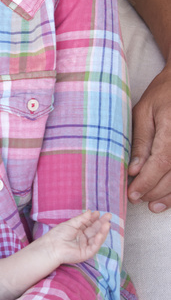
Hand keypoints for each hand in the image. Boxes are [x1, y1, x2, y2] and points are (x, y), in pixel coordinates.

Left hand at [45, 211, 110, 264]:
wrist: (52, 246)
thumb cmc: (58, 234)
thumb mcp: (71, 223)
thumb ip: (82, 219)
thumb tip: (90, 212)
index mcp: (79, 231)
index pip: (90, 224)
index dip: (95, 219)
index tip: (99, 213)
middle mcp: (83, 238)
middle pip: (95, 230)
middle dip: (102, 223)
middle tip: (109, 216)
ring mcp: (85, 246)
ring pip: (97, 238)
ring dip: (103, 231)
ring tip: (107, 224)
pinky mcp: (86, 253)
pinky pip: (94, 246)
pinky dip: (98, 240)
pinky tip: (101, 233)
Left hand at [128, 63, 170, 212]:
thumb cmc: (163, 94)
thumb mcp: (144, 112)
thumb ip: (140, 142)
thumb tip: (133, 170)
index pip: (161, 162)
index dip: (147, 181)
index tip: (132, 193)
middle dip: (155, 191)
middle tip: (137, 199)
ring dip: (169, 195)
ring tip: (152, 205)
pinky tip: (168, 197)